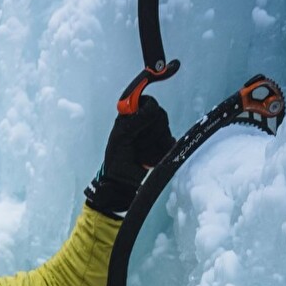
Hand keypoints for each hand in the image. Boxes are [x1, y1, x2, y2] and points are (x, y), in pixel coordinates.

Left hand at [85, 94, 174, 216]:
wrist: (123, 183)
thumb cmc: (116, 160)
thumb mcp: (121, 137)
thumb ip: (135, 120)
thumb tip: (149, 107)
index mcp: (131, 115)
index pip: (148, 102)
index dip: (147, 110)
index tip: (141, 122)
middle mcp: (145, 122)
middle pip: (160, 114)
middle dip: (148, 131)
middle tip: (136, 142)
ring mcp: (155, 134)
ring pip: (164, 129)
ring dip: (151, 143)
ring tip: (140, 154)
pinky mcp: (164, 146)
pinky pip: (169, 143)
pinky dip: (158, 152)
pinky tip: (148, 159)